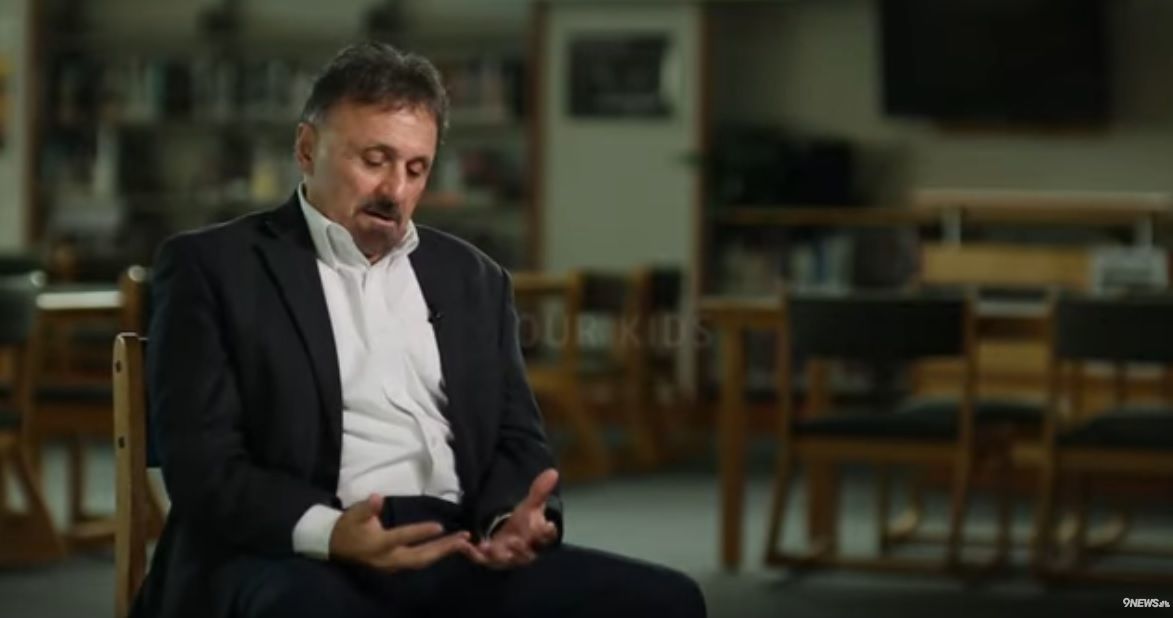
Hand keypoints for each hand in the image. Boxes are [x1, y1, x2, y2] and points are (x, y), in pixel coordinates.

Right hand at [329, 494, 477, 571]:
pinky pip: (420, 561)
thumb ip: (367, 507)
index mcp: (378, 544)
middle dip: (443, 548)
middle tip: (464, 538)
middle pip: (420, 556)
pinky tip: (449, 547)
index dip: (420, 532)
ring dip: (443, 552)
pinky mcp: (398, 564)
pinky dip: (436, 555)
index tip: (439, 526)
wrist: (336, 546)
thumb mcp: (354, 514)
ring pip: (423, 561)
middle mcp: (389, 558)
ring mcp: (394, 564)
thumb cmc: (348, 526)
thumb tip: (377, 497)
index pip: (402, 537)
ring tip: (463, 542)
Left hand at [473, 469, 559, 569]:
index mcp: (538, 538)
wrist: (508, 535)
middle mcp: (525, 552)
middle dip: (520, 548)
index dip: (548, 532)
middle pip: (525, 553)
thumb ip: (540, 491)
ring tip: (487, 546)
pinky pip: (481, 559)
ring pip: (504, 559)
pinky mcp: (489, 560)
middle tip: (515, 540)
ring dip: (496, 554)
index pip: (547, 536)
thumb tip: (553, 472)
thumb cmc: (524, 522)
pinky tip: (465, 542)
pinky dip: (472, 553)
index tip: (548, 524)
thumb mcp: (531, 505)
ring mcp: (507, 558)